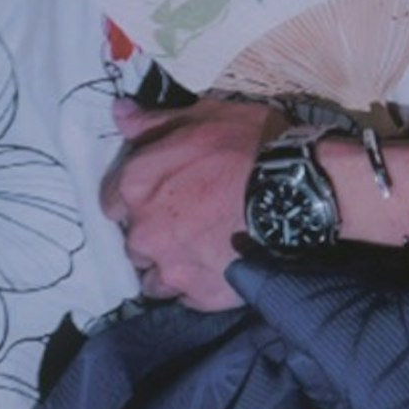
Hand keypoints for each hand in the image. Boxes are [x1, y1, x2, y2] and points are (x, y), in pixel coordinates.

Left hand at [101, 96, 275, 309]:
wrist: (298, 189)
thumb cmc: (249, 144)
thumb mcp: (204, 116)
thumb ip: (155, 121)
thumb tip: (117, 112)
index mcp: (136, 185)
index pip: (111, 200)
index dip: (138, 196)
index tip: (162, 192)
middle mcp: (142, 232)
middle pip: (134, 241)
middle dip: (154, 233)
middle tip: (189, 221)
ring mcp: (169, 267)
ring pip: (154, 277)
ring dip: (170, 265)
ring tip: (203, 251)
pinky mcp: (198, 294)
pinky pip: (187, 296)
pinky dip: (198, 285)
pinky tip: (221, 266)